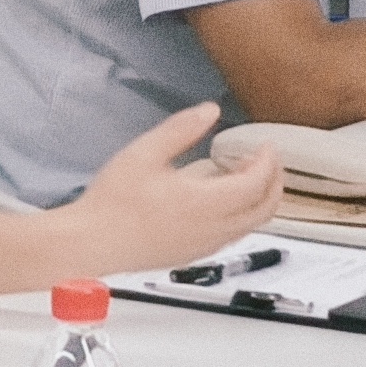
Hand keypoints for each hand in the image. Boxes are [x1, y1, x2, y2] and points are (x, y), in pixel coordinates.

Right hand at [75, 103, 281, 272]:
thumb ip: (181, 129)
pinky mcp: (193, 255)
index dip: (268, 162)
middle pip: (265, 210)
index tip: (265, 146)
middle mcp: (212, 230)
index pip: (256, 184)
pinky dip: (241, 215)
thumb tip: (209, 111)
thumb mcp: (145, 153)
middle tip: (269, 161)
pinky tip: (221, 199)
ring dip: (259, 200)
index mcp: (205, 204)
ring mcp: (204, 246)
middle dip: (275, 183)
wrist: (90, 244)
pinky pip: (232, 236)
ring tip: (245, 176)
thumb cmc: (112, 203)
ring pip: (251, 226)